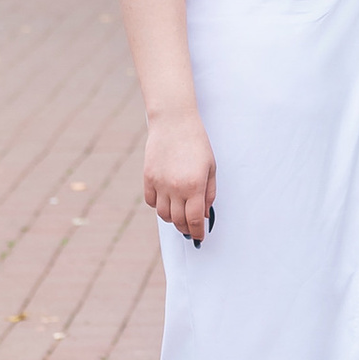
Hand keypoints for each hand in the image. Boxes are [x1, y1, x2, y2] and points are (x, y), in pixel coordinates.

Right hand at [144, 105, 215, 242]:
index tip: (199, 237)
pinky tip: (166, 200)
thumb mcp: (211, 167)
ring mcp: (160, 184)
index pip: (195, 220)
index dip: (197, 232)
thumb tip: (205, 214)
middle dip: (186, 228)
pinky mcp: (148, 178)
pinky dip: (159, 206)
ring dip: (172, 219)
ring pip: (163, 215)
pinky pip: (151, 202)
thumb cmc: (196, 142)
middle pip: (178, 221)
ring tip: (179, 214)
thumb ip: (209, 193)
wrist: (174, 122)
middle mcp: (176, 188)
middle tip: (191, 228)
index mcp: (195, 186)